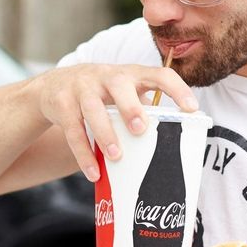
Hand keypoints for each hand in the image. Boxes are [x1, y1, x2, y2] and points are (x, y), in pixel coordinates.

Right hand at [33, 64, 197, 180]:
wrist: (54, 86)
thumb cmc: (102, 93)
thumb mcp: (123, 93)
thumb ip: (144, 108)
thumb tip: (175, 142)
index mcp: (131, 74)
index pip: (159, 74)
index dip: (177, 89)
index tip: (192, 108)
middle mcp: (107, 76)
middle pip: (119, 85)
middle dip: (130, 107)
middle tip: (141, 129)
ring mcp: (82, 87)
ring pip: (92, 108)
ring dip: (105, 133)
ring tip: (117, 156)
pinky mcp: (61, 103)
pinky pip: (72, 130)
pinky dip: (83, 153)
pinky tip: (94, 172)